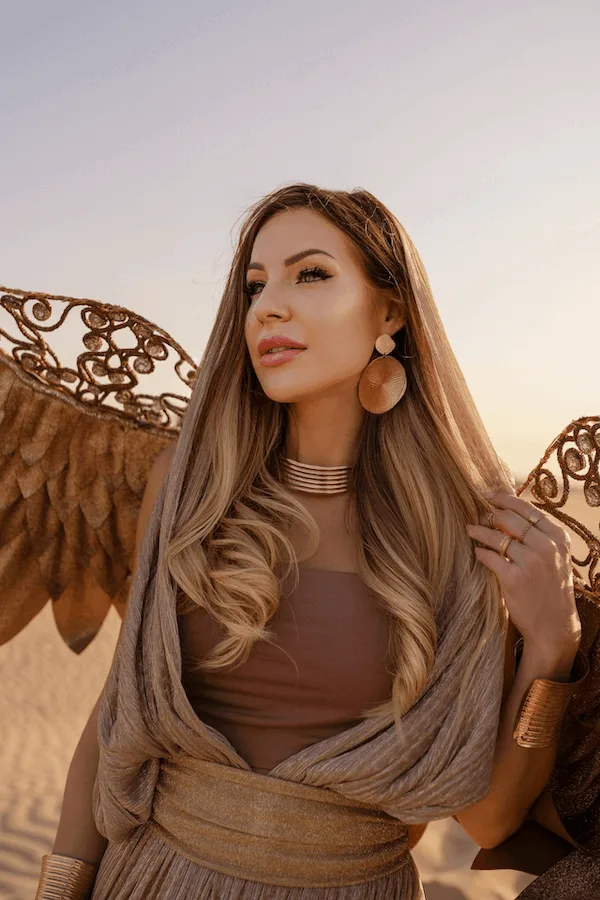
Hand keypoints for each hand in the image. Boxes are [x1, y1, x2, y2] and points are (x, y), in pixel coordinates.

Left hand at [466, 491, 580, 656]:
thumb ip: (538, 535)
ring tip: (470, 528)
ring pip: (497, 537)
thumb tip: (508, 511)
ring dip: (480, 531)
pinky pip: (490, 557)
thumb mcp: (555, 556)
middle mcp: (547, 546)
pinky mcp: (514, 578)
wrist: (554, 623)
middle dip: (491, 513)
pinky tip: (477, 552)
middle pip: (510, 519)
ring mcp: (530, 562)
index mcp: (558, 537)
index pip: (528, 509)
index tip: (490, 495)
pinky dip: (481, 552)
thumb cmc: (551, 587)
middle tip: (479, 511)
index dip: (506, 499)